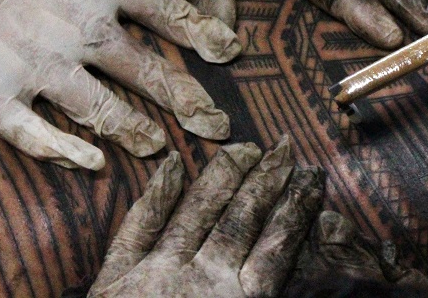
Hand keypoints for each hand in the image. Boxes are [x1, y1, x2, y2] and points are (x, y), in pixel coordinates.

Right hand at [0, 0, 237, 168]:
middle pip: (148, 70)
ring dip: (136, 131)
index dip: (202, 32)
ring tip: (159, 148)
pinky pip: (32, 134)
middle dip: (188, 100)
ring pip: (102, 110)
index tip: (228, 50)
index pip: (165, 9)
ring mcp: (32, 61)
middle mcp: (77, 23)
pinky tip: (89, 164)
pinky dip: (63, 153)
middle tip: (219, 126)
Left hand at [87, 138, 320, 296]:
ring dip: (224, 176)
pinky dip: (155, 195)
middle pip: (242, 218)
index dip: (296, 206)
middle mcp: (204, 280)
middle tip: (284, 145)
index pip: (277, 244)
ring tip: (242, 146)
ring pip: (197, 211)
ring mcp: (157, 274)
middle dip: (266, 179)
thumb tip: (289, 280)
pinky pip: (137, 228)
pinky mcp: (116, 281)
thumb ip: (267, 295)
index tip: (311, 175)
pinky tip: (170, 164)